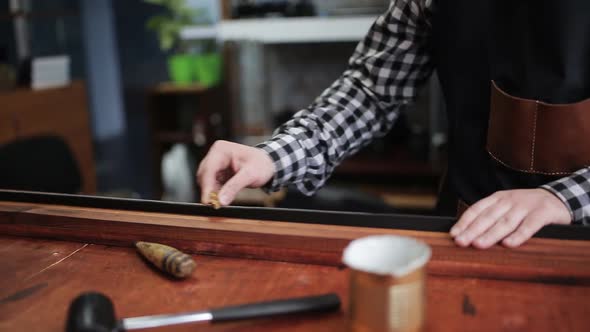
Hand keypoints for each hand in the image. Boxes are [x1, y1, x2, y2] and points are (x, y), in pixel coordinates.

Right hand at [197, 140, 274, 205]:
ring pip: (206, 181)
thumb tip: (221, 200)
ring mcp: (216, 163)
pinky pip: (211, 184)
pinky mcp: (218, 172)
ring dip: (211, 192)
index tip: (207, 201)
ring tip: (220, 202)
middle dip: (208, 190)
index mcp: (221, 150)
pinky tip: (222, 197)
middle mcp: (215, 154)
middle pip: (204, 175)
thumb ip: (234, 187)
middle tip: (214, 205)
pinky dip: (215, 192)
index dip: (207, 186)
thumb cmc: (261, 164)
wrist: (268, 164)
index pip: (208, 169)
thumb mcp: (250, 175)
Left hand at [450, 189, 571, 248]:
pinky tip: (509, 244)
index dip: (464, 222)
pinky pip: (529, 225)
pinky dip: (518, 235)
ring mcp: (525, 206)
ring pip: (505, 222)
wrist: (557, 199)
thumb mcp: (506, 207)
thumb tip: (467, 235)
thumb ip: (490, 217)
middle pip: (488, 217)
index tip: (454, 235)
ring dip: (491, 234)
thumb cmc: (525, 207)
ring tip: (479, 244)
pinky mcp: (542, 213)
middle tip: (461, 242)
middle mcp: (509, 201)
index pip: (476, 210)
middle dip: (472, 230)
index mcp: (497, 198)